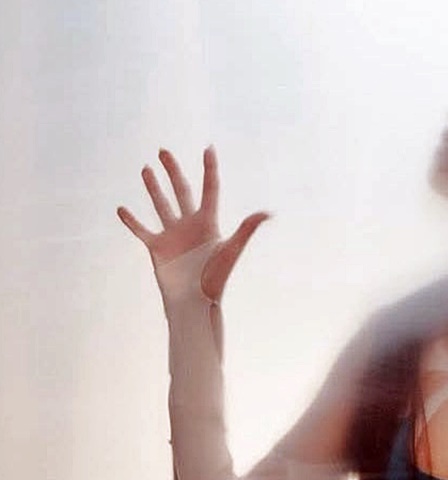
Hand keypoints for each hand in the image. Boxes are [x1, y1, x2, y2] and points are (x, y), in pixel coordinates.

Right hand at [117, 146, 268, 301]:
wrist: (195, 303)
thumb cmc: (216, 280)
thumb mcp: (231, 251)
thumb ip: (246, 230)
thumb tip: (267, 213)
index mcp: (208, 223)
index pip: (210, 190)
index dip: (210, 169)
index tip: (208, 148)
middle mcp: (190, 226)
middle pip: (181, 191)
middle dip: (173, 171)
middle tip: (163, 151)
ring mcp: (173, 236)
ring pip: (161, 205)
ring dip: (153, 188)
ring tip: (146, 168)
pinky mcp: (157, 248)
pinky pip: (141, 230)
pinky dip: (131, 221)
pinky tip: (121, 209)